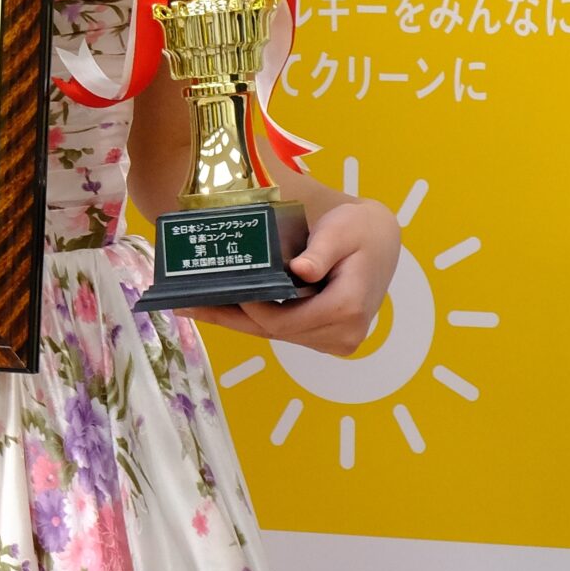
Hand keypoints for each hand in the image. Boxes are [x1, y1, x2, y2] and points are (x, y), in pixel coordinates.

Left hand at [183, 198, 399, 354]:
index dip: (251, 308)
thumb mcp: (343, 230)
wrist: (382, 239)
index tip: (222, 289)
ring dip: (237, 321)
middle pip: (275, 333)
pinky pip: (285, 330)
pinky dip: (255, 320)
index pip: (285, 321)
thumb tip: (302, 271)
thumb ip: (322, 251)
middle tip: (187, 303)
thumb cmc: (361, 229)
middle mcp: (343, 334)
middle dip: (231, 317)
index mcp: (346, 309)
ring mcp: (336, 340)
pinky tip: (223, 309)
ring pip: (276, 335)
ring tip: (195, 306)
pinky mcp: (327, 337)